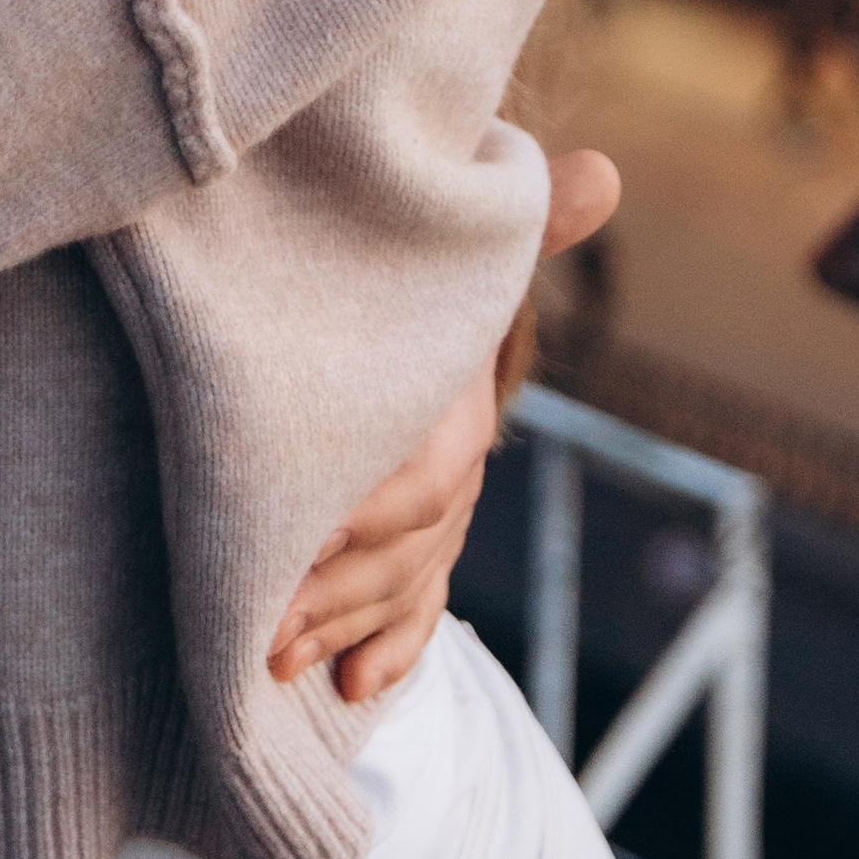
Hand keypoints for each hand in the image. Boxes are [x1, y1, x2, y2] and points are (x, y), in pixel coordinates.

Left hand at [266, 144, 623, 701]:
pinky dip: (391, 648)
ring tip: (272, 658)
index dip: (357, 518)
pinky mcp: (416, 533)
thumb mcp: (442, 240)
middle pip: (404, 544)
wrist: (409, 278)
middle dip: (334, 586)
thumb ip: (514, 215)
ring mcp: (440, 504)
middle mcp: (454, 456)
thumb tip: (600, 171)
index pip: (421, 477)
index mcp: (454, 395)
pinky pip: (418, 603)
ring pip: (404, 581)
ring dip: (344, 625)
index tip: (287, 545)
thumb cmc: (409, 253)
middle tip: (259, 620)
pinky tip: (354, 687)